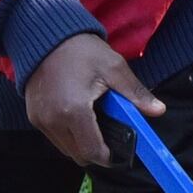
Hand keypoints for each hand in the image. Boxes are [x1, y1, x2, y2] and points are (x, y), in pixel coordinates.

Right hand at [25, 29, 156, 168]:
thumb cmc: (81, 50)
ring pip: (66, 149)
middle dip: (96, 150)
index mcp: (75, 111)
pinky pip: (54, 137)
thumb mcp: (114, 68)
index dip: (109, 157)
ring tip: (93, 120)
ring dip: (81, 143)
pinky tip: (77, 115)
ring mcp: (40, 119)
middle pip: (79, 155)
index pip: (93, 152)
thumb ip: (136, 94)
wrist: (46, 35)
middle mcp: (53, 120)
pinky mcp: (33, 116)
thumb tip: (159, 110)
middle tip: (109, 133)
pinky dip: (67, 134)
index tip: (120, 151)